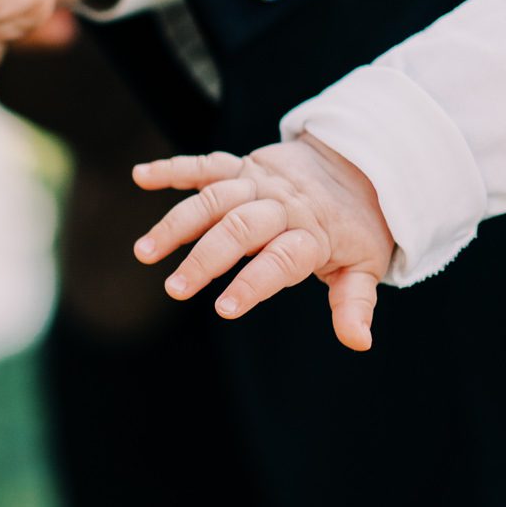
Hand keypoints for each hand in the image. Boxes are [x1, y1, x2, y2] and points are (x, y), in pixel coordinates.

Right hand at [129, 135, 393, 350]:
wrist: (360, 164)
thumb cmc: (356, 227)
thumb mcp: (365, 267)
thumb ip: (354, 304)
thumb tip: (360, 342)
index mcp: (311, 236)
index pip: (280, 261)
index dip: (253, 283)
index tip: (224, 309)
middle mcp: (281, 207)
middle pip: (239, 228)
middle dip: (204, 259)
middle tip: (174, 289)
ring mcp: (259, 184)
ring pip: (213, 199)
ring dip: (177, 224)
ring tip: (145, 252)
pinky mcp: (243, 166)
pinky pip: (205, 164)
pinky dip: (173, 168)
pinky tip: (140, 177)